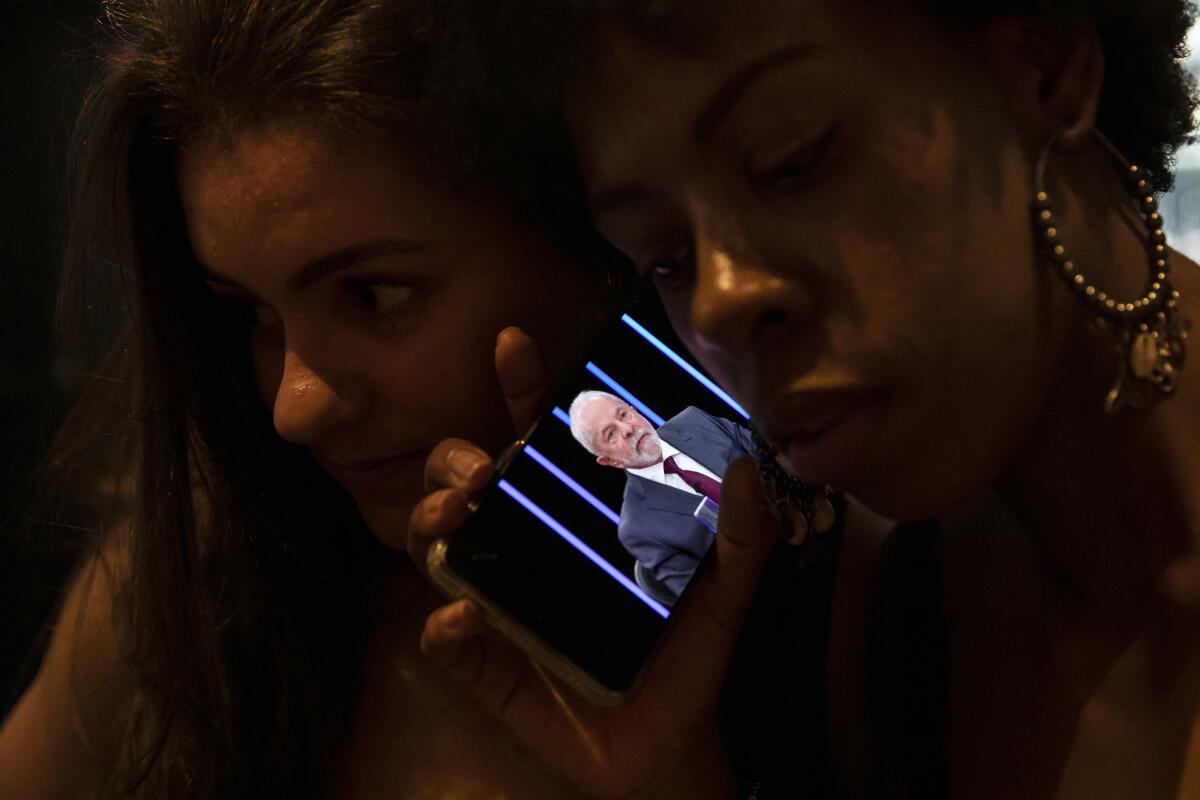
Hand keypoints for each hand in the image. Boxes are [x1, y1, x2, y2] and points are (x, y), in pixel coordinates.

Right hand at [407, 328, 781, 798]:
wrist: (664, 747)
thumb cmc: (687, 658)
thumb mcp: (724, 596)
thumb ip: (743, 537)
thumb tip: (746, 467)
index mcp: (577, 515)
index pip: (541, 439)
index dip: (523, 388)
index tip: (513, 345)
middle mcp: (525, 544)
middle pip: (466, 478)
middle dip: (456, 459)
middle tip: (482, 472)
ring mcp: (497, 599)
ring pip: (436, 543)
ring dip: (430, 523)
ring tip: (452, 523)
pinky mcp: (482, 661)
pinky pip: (443, 635)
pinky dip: (444, 625)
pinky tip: (461, 621)